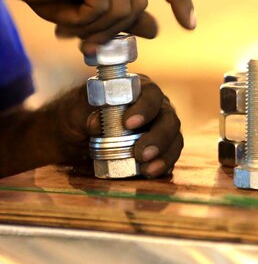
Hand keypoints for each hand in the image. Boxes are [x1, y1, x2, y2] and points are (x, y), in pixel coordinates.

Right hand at [1, 0, 194, 50]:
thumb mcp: (94, 7)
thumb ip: (124, 15)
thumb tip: (155, 29)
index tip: (190, 24)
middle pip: (138, 5)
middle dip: (114, 29)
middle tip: (88, 41)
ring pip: (123, 10)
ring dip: (96, 28)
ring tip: (71, 29)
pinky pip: (102, 8)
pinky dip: (84, 22)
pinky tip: (66, 19)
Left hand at [61, 75, 182, 177]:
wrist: (76, 135)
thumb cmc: (79, 113)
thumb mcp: (76, 107)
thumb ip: (85, 110)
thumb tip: (97, 123)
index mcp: (140, 91)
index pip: (151, 95)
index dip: (145, 108)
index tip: (128, 124)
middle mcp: (157, 108)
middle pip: (169, 119)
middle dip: (158, 137)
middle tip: (141, 153)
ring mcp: (161, 129)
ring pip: (174, 139)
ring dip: (164, 155)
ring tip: (147, 169)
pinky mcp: (161, 149)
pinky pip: (169, 156)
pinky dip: (163, 165)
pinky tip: (151, 172)